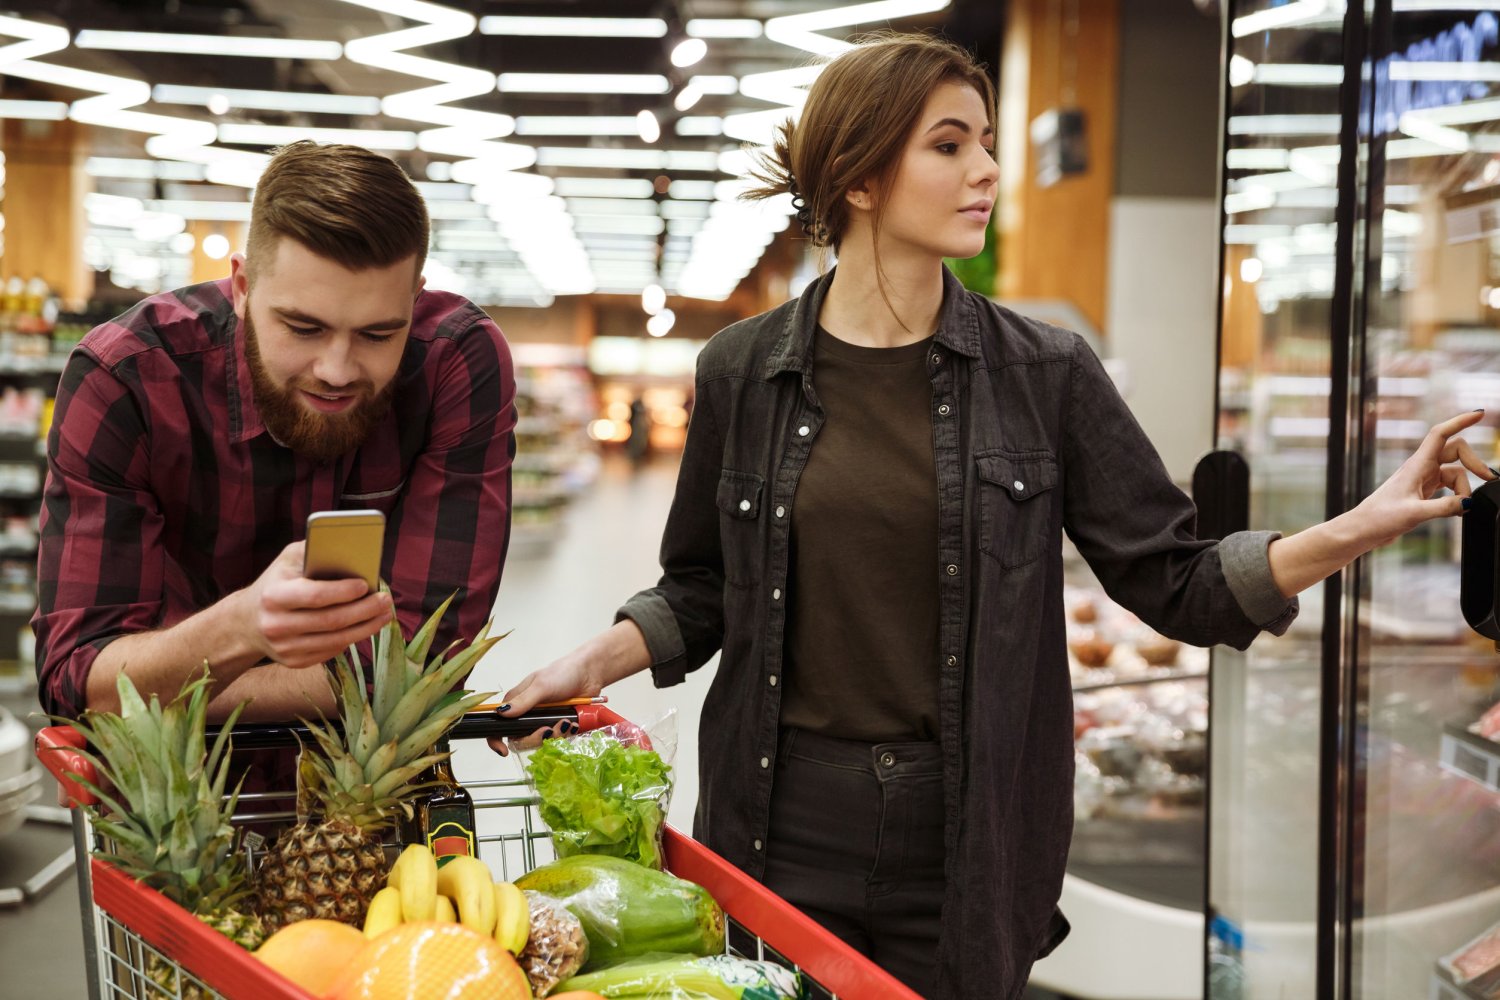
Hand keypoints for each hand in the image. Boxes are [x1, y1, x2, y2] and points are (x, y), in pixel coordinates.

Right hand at [236, 541, 392, 667]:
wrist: (247, 621)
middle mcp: (276, 625)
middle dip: (364, 610)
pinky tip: (365, 626)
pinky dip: (352, 638)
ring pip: (336, 640)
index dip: (343, 592)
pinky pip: (331, 651)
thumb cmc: (276, 582)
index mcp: (274, 596)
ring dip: (366, 627)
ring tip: (385, 614)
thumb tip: (351, 549)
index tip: (365, 584)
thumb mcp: (287, 560)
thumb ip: (314, 550)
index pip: (315, 596)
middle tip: (385, 600)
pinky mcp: (294, 662)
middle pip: (331, 621)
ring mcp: (284, 648)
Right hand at [487, 651, 600, 756]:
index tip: (503, 750)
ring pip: (541, 741)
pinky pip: (557, 740)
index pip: (498, 725)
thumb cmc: (563, 673)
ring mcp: (544, 721)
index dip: (496, 740)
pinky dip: (565, 735)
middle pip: (521, 739)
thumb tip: (502, 713)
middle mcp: (527, 715)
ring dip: (554, 736)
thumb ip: (523, 701)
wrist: (589, 673)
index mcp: (516, 703)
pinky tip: (574, 724)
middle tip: (549, 729)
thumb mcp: (541, 685)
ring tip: (567, 723)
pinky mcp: (558, 726)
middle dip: (535, 738)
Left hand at [1354, 410, 1496, 547]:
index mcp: (1416, 465)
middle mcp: (1420, 468)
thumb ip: (1444, 508)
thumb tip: (1468, 502)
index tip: (1479, 413)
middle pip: (1455, 452)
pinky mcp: (1423, 491)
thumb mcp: (1414, 514)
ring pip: (1455, 472)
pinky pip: (1449, 486)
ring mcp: (1422, 479)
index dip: (1460, 421)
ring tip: (1462, 508)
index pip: (1441, 434)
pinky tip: (1458, 509)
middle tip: (1489, 479)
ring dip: (1464, 488)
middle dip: (1474, 463)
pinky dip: (1457, 495)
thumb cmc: (1380, 518)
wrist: (1363, 529)